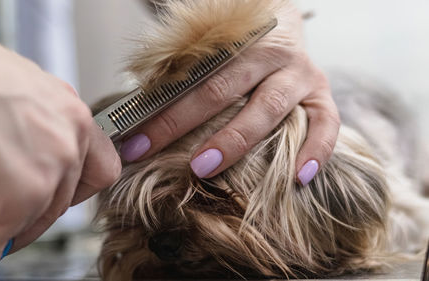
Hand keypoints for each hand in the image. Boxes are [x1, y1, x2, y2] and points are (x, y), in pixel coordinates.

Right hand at [0, 7, 120, 280]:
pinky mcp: (14, 200)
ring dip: (6, 235)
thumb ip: (32, 127)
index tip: (58, 199)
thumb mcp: (16, 94)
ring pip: (34, 221)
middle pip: (64, 199)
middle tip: (11, 223)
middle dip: (36, 215)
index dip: (78, 189)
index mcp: (70, 113)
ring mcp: (46, 172)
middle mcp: (69, 141)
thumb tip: (18, 157)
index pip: (100, 165)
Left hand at [119, 2, 338, 184]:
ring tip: (206, 168)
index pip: (191, 77)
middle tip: (154, 152)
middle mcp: (269, 55)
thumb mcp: (213, 47)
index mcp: (236, 41)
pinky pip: (326, 124)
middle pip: (222, 90)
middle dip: (184, 124)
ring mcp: (300, 75)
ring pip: (268, 108)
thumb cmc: (241, 44)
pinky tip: (299, 178)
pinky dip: (316, 151)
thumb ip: (186, 71)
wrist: (284, 22)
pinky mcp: (322, 94)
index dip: (161, 109)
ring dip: (235, 140)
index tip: (134, 141)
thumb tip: (141, 111)